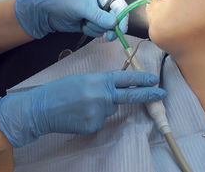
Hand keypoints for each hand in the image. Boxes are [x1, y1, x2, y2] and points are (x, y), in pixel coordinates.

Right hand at [0, 71, 165, 147]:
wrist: (43, 107)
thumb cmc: (60, 90)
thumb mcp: (83, 80)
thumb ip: (101, 84)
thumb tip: (114, 92)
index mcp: (98, 80)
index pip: (126, 78)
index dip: (141, 78)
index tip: (154, 79)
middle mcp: (102, 95)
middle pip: (129, 95)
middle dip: (147, 94)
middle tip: (161, 93)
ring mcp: (99, 112)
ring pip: (110, 109)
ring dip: (102, 107)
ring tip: (81, 104)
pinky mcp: (93, 125)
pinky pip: (100, 121)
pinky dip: (92, 118)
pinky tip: (78, 114)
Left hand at [14, 0, 127, 39]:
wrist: (48, 12)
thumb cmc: (64, 3)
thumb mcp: (83, 8)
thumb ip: (99, 16)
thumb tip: (114, 23)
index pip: (120, 5)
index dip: (122, 18)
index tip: (121, 30)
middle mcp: (103, 1)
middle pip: (116, 18)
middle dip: (108, 26)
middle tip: (109, 35)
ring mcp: (98, 13)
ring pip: (107, 26)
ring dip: (95, 27)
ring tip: (84, 21)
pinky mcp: (92, 22)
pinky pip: (98, 31)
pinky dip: (90, 30)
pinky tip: (82, 25)